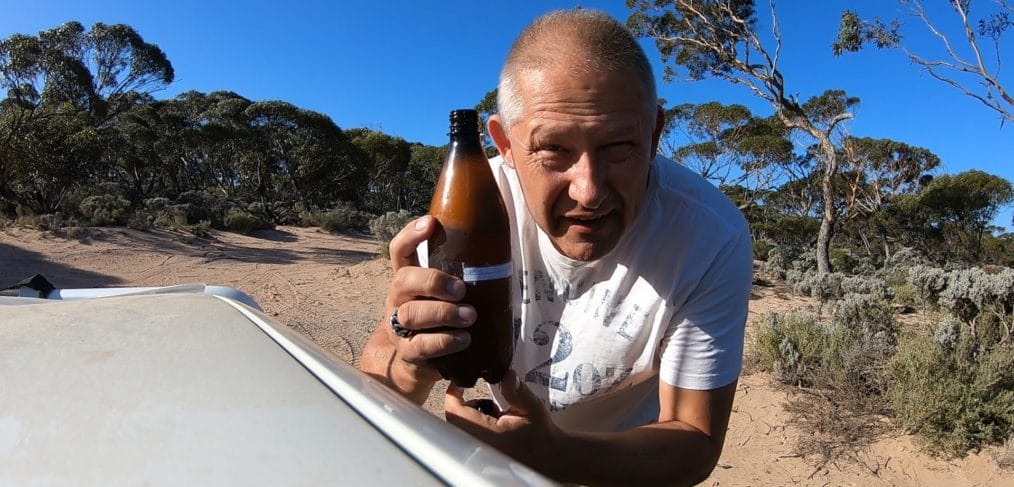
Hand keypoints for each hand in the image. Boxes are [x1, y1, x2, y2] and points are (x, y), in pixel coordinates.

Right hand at [362, 215, 475, 402]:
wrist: (415, 365)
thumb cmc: (438, 322)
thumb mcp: (442, 297)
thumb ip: (458, 278)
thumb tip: (499, 250)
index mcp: (407, 280)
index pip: (399, 251)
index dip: (410, 235)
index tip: (430, 223)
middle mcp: (398, 300)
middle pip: (403, 280)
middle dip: (433, 281)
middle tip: (461, 289)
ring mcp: (399, 327)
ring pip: (412, 314)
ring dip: (444, 313)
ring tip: (470, 316)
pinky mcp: (408, 352)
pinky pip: (421, 345)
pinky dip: (445, 341)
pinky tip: (463, 339)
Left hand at [444, 371, 561, 469]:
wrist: (549, 458)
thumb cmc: (541, 434)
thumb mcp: (532, 408)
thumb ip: (517, 392)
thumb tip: (506, 375)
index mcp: (488, 435)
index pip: (456, 412)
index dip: (454, 393)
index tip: (462, 382)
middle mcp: (478, 446)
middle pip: (452, 420)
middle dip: (461, 403)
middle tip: (478, 394)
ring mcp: (476, 453)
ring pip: (457, 428)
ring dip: (466, 414)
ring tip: (490, 409)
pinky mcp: (478, 454)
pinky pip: (464, 436)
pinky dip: (472, 424)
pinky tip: (491, 421)